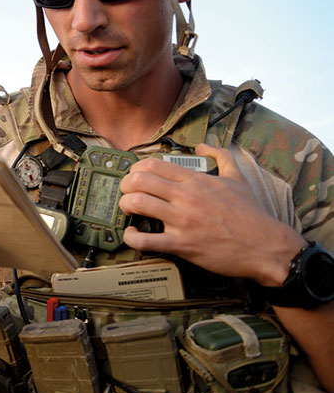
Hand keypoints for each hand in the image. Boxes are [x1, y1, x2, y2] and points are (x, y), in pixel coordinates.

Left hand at [118, 143, 305, 285]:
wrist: (266, 246)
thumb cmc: (252, 214)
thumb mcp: (238, 178)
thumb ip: (221, 156)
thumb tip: (204, 145)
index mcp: (196, 180)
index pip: (153, 165)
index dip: (135, 169)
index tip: (135, 177)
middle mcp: (186, 197)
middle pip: (138, 181)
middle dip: (125, 186)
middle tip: (127, 193)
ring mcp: (182, 221)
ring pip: (137, 204)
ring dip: (125, 206)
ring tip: (128, 211)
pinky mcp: (181, 245)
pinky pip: (145, 240)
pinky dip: (132, 237)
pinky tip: (133, 234)